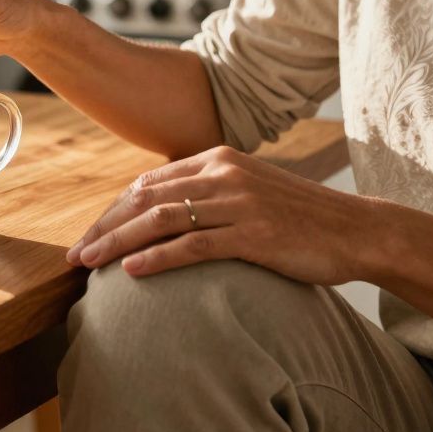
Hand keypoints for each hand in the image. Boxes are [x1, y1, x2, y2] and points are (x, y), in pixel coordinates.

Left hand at [64, 146, 384, 284]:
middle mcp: (224, 174)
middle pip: (145, 198)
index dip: (114, 211)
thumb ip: (210, 194)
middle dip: (104, 226)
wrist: (358, 230)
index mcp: (219, 160)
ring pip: (161, 219)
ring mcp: (239, 202)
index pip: (150, 183)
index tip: (90, 235)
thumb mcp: (250, 192)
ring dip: (117, 241)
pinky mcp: (254, 233)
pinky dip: (157, 257)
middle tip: (75, 253)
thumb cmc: (301, 219)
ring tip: (88, 263)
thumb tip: (162, 212)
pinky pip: (193, 245)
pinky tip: (131, 271)